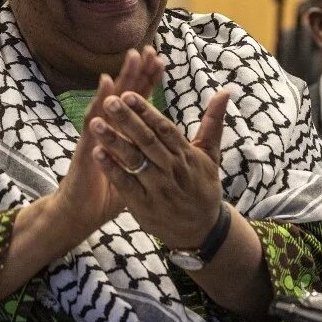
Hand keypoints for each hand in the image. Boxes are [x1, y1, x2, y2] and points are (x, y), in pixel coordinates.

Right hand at [50, 47, 164, 237]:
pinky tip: (107, 83)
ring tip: (133, 56)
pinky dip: (100, 100)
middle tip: (150, 49)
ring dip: (122, 77)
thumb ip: (147, 159)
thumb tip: (168, 153)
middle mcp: (109, 130)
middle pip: (126, 96)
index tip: (161, 62)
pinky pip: (94, 119)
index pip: (138, 104)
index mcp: (123, 136)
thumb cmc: (108, 197)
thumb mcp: (135, 175)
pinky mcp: (87, 145)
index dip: (149, 84)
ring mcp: (96, 135)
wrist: (80, 215)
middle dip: (138, 72)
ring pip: (111, 101)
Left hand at [90, 87, 230, 248]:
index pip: (164, 128)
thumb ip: (213, 122)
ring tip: (96, 123)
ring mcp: (157, 188)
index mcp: (187, 154)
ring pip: (134, 160)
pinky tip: (96, 153)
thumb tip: (225, 91)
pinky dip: (111, 169)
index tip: (129, 95)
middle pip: (147, 141)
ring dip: (114, 141)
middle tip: (109, 101)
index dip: (146, 111)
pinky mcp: (144, 205)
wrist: (201, 229)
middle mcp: (172, 169)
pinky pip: (125, 184)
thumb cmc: (203, 187)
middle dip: (127, 120)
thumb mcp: (211, 155)